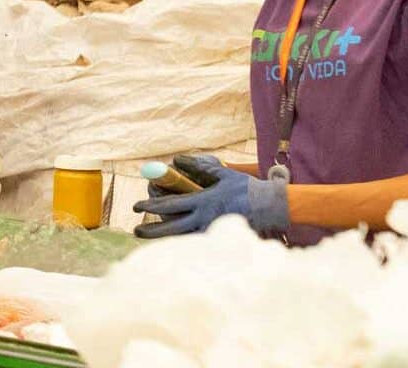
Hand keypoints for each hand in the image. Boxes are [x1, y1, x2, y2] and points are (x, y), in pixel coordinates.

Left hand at [133, 154, 288, 238]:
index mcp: (203, 201)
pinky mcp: (220, 240)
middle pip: (171, 228)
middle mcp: (204, 218)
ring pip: (182, 239)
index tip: (137, 206)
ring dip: (164, 240)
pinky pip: (196, 244)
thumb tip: (177, 160)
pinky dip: (182, 246)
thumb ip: (199, 167)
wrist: (271, 208)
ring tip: (149, 240)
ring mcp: (212, 232)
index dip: (151, 206)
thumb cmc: (247, 189)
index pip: (170, 205)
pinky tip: (173, 247)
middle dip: (151, 230)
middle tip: (136, 230)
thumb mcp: (223, 174)